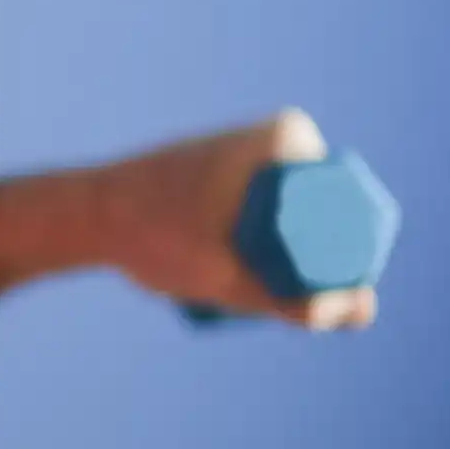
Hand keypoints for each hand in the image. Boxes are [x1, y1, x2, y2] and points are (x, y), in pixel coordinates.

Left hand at [94, 108, 378, 329]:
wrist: (83, 212)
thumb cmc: (151, 236)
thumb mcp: (226, 277)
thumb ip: (293, 302)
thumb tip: (366, 312)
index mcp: (289, 137)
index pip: (351, 216)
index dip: (348, 269)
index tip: (305, 302)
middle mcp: (277, 136)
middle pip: (329, 221)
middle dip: (317, 272)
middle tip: (268, 303)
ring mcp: (253, 153)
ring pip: (302, 222)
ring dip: (296, 264)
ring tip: (257, 297)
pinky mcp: (231, 175)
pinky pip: (278, 215)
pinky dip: (277, 250)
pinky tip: (267, 283)